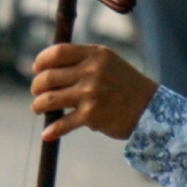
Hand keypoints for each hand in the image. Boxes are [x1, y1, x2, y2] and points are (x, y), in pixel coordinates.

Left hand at [31, 44, 157, 141]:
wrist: (150, 109)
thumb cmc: (125, 85)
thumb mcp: (108, 63)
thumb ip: (83, 61)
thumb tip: (48, 69)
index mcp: (95, 54)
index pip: (58, 52)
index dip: (41, 61)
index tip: (37, 69)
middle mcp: (92, 71)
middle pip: (49, 76)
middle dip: (37, 86)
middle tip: (36, 92)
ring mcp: (91, 93)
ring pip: (50, 99)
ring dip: (38, 105)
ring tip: (38, 108)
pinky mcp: (91, 115)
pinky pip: (63, 123)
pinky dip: (52, 130)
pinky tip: (47, 134)